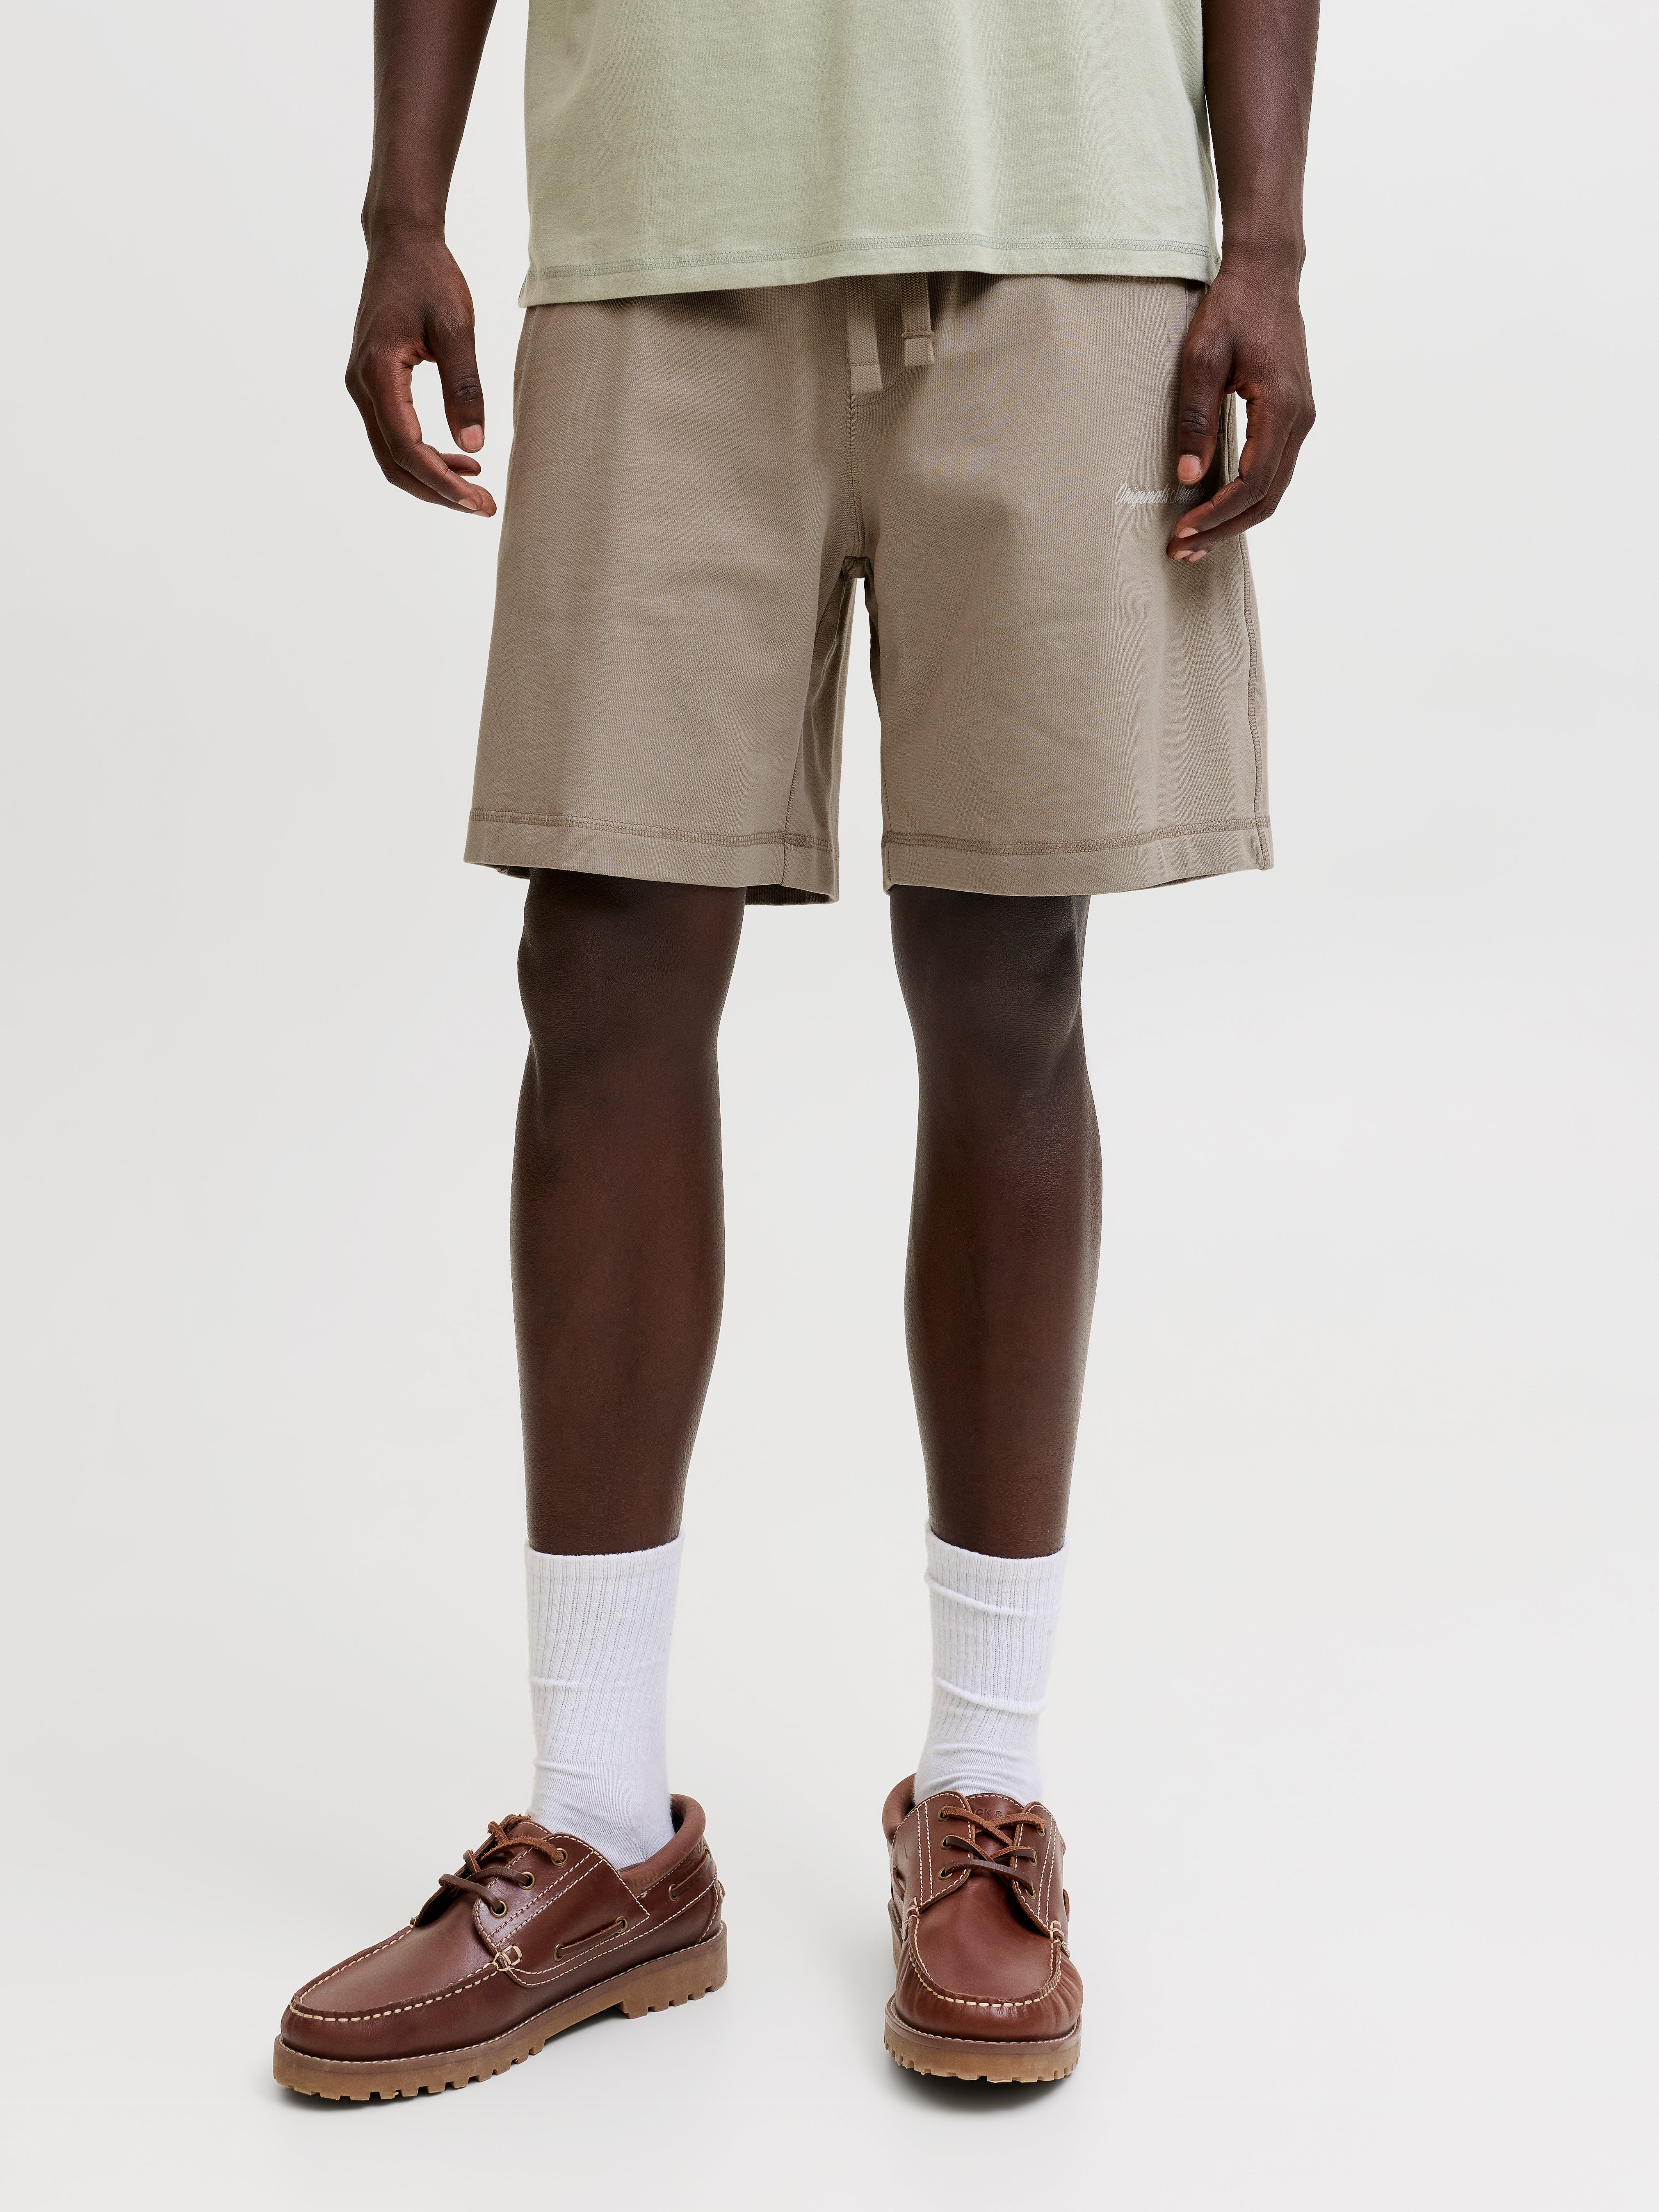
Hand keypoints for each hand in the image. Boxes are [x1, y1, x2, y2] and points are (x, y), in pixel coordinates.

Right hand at [345, 230, 495, 515]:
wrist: (401, 243)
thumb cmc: (430, 277)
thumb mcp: (457, 328)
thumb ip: (465, 388)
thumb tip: (474, 446)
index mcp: (379, 371)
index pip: (407, 447)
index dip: (442, 482)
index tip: (479, 501)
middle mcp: (361, 384)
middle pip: (394, 463)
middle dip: (438, 492)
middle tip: (483, 507)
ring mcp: (363, 386)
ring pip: (391, 454)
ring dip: (432, 477)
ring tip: (476, 486)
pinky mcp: (373, 383)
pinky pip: (393, 434)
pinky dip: (423, 455)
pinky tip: (459, 457)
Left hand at [1167, 246, 1312, 560]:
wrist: (1266, 274)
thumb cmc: (1232, 308)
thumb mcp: (1201, 358)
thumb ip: (1196, 418)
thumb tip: (1186, 477)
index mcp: (1281, 406)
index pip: (1252, 482)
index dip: (1217, 514)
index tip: (1182, 532)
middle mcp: (1300, 418)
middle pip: (1267, 498)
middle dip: (1224, 529)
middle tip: (1182, 550)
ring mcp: (1300, 418)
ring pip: (1273, 489)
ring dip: (1234, 518)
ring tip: (1194, 539)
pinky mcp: (1292, 416)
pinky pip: (1273, 470)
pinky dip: (1244, 496)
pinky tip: (1215, 507)